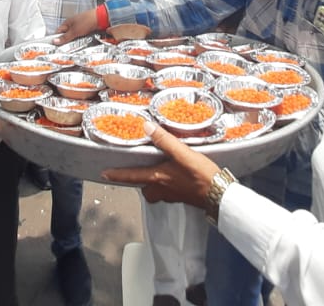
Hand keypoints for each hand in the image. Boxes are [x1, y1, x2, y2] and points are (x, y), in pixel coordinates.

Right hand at [52, 8, 100, 45]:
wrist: (101, 18)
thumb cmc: (87, 20)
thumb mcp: (74, 31)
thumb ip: (65, 37)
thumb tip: (54, 41)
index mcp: (67, 23)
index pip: (58, 32)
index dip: (56, 39)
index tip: (56, 46)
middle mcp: (73, 24)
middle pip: (66, 36)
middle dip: (66, 42)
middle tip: (66, 49)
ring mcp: (79, 27)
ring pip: (74, 37)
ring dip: (75, 42)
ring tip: (75, 47)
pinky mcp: (86, 30)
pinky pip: (81, 37)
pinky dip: (81, 41)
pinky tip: (82, 43)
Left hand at [104, 122, 220, 208]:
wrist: (219, 195)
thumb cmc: (201, 175)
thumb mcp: (183, 153)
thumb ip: (164, 140)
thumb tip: (146, 126)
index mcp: (158, 178)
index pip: (132, 176)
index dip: (117, 175)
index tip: (104, 174)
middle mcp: (162, 189)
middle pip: (144, 188)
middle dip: (139, 181)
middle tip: (137, 172)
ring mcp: (173, 195)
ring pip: (156, 191)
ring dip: (153, 184)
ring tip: (157, 171)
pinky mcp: (183, 196)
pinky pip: (168, 192)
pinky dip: (167, 185)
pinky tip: (176, 176)